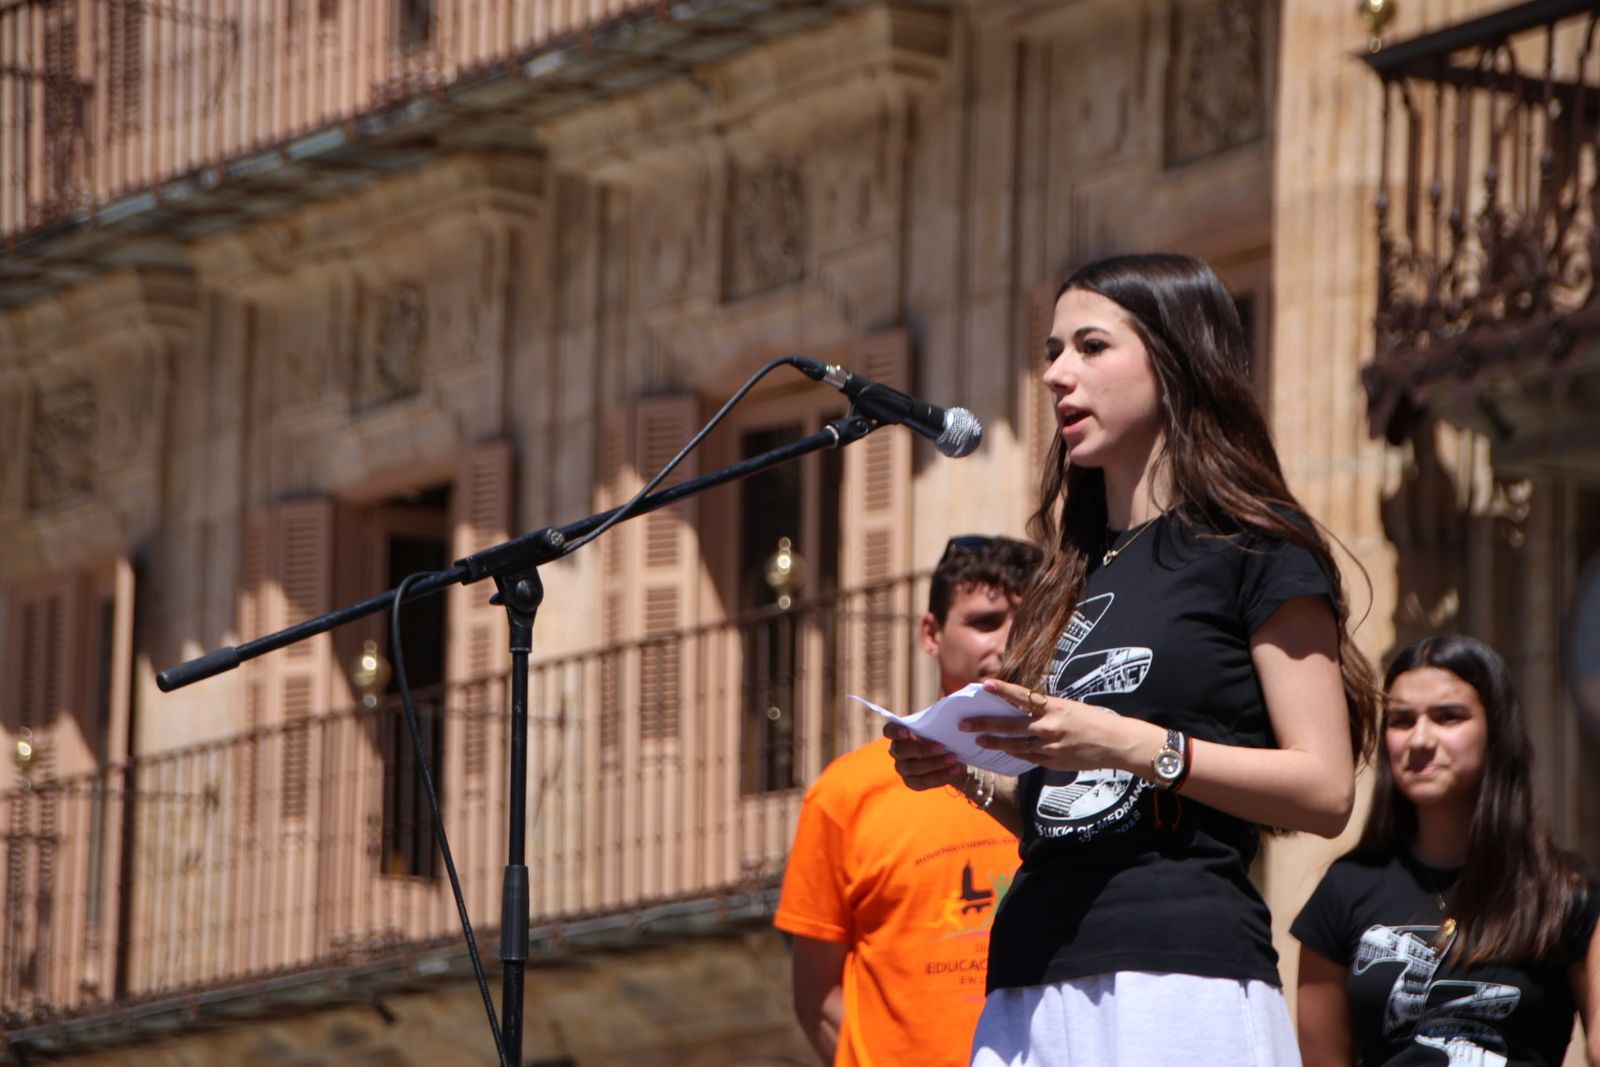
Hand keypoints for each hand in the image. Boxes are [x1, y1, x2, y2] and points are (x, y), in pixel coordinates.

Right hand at [882, 722, 965, 790]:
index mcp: (900, 734)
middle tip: (942, 746)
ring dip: (935, 763)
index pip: (889, 730)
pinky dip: (940, 776)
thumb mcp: (941, 725)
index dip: (895, 731)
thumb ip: (938, 718)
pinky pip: (923, 782)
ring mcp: (903, 768)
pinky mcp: (913, 783)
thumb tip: (949, 708)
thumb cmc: (943, 735)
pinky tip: (955, 770)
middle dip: (922, 749)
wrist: (953, 756)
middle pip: (902, 751)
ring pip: (913, 768)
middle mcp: (897, 752)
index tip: (907, 731)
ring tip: (954, 758)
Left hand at [960, 678, 1118, 771]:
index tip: (985, 684)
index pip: (1022, 696)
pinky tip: (1004, 751)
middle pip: (1009, 725)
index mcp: (1053, 707)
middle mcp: (1048, 725)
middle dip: (984, 724)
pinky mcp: (1052, 761)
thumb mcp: (1068, 707)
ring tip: (978, 741)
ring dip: (994, 743)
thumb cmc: (1092, 720)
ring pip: (1014, 745)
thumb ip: (1044, 709)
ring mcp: (1049, 745)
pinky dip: (1015, 753)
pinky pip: (1028, 757)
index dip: (1003, 690)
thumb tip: (1021, 710)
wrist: (1115, 743)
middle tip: (964, 724)